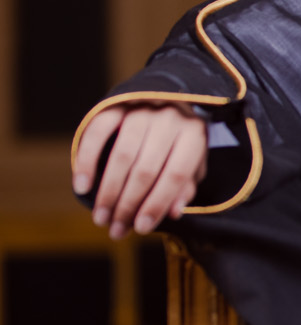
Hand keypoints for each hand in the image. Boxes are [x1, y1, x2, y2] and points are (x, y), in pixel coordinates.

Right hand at [73, 104, 208, 238]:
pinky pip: (97, 133)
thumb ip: (185, 186)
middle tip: (115, 229)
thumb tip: (172, 212)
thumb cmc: (181, 140)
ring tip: (101, 217)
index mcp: (193, 134)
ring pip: (122, 156)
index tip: (141, 228)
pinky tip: (82, 186)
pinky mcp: (116, 103)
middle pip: (146, 170)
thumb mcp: (194, 162)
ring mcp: (141, 109)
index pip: (175, 175)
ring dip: (108, 192)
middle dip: (128, 205)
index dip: (157, 204)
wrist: (169, 95)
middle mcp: (168, 119)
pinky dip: (87, 161)